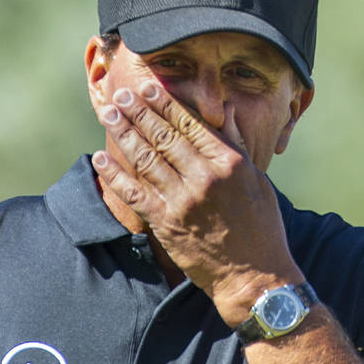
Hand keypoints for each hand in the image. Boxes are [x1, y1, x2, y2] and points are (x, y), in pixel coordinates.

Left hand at [92, 81, 303, 324]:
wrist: (253, 277)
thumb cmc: (262, 228)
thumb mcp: (257, 181)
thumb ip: (237, 145)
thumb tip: (225, 112)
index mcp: (228, 163)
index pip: (191, 124)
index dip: (165, 104)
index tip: (148, 87)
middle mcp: (204, 178)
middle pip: (163, 136)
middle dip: (138, 111)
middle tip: (120, 93)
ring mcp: (182, 201)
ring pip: (145, 159)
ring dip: (123, 133)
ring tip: (108, 114)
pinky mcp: (166, 224)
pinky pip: (134, 194)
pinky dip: (115, 175)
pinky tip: (100, 159)